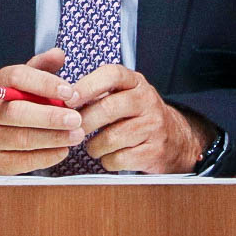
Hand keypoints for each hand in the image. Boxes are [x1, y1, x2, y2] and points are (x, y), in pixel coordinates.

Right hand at [0, 47, 83, 174]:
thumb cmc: (12, 105)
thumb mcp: (22, 83)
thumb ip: (41, 67)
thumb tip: (59, 54)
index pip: (17, 78)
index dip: (44, 84)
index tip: (70, 92)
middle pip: (17, 112)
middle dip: (50, 116)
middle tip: (77, 118)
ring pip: (22, 139)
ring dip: (53, 137)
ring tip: (77, 135)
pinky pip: (22, 161)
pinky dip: (46, 156)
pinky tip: (63, 150)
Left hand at [72, 63, 215, 172]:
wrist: (175, 139)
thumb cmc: (136, 115)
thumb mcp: (123, 94)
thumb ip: (96, 91)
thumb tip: (60, 97)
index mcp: (135, 82)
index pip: (111, 75)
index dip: (87, 86)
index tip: (68, 99)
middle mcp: (146, 100)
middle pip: (108, 108)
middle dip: (84, 122)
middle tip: (73, 129)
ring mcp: (153, 126)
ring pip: (111, 138)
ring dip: (94, 146)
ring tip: (93, 146)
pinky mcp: (154, 151)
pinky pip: (119, 159)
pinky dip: (107, 161)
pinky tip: (109, 156)